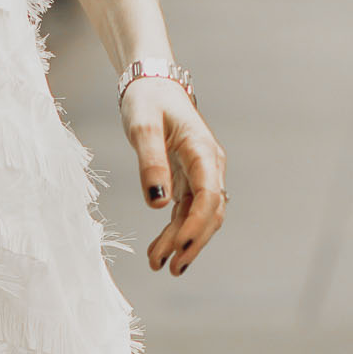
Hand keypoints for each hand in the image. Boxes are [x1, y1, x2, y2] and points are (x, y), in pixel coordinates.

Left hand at [122, 76, 226, 276]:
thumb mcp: (142, 127)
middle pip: (210, 213)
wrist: (152, 86)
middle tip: (170, 267)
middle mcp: (209, 166)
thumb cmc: (147, 101)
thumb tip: (157, 203)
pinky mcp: (189, 181)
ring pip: (200, 217)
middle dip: (192, 242)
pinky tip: (160, 251)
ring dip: (183, 242)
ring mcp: (202, 175)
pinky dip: (175, 233)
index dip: (197, 223)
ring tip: (159, 265)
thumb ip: (150, 162)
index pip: (210, 194)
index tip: (179, 245)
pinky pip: (187, 213)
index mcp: (203, 151)